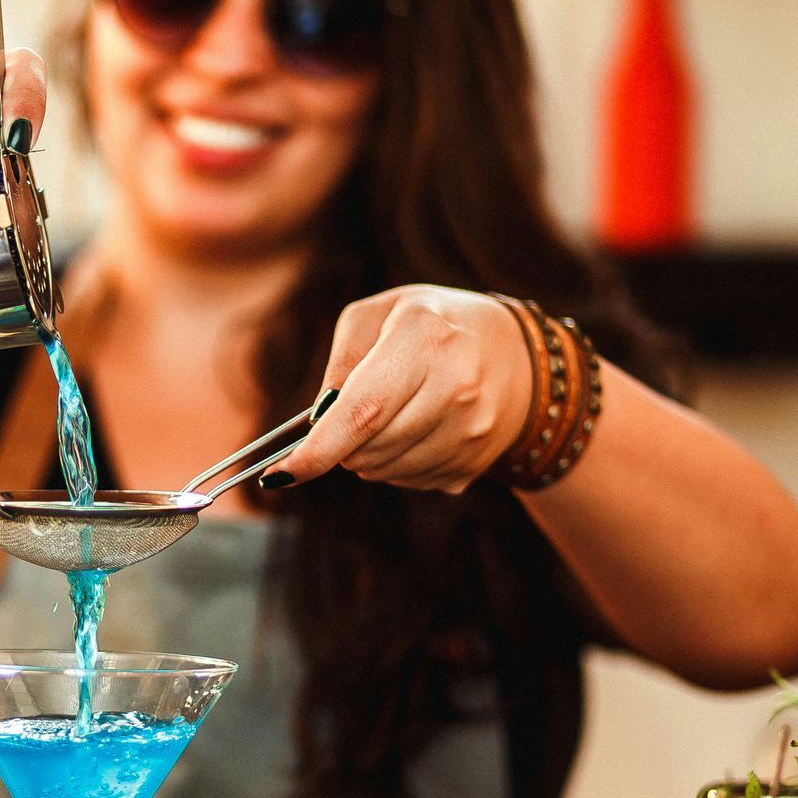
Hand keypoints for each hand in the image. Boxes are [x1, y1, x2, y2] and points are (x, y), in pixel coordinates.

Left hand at [271, 285, 532, 493]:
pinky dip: (397, 465)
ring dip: (368, 456)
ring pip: (386, 471)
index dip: (319, 448)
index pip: (364, 410)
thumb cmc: (431, 326)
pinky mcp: (477, 461)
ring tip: (391, 415)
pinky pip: (411, 482)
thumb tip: (319, 419)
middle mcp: (458, 385)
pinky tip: (417, 430)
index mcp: (426, 338)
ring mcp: (473, 429)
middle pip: (369, 448)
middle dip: (340, 444)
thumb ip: (341, 359)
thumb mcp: (380, 315)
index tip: (280, 474)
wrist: (517, 354)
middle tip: (352, 414)